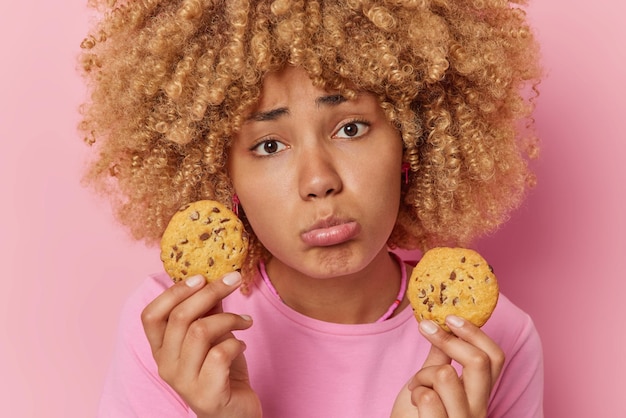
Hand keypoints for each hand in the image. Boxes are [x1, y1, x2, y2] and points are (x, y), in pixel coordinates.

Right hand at [141, 272, 261, 417]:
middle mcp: (165, 365)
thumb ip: (207, 310)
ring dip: (229, 318)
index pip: (151, 315)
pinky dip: (237, 344)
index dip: (173, 292)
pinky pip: (219, 355)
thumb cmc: (222, 370)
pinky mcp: (205, 394)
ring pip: (200, 332)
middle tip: (234, 280)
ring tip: (245, 320)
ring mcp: (183, 382)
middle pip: (180, 317)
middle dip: (211, 292)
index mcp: (161, 349)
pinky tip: (243, 346)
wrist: (235, 411)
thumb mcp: (212, 335)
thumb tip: (212, 275)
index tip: (201, 277)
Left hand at [391, 316, 504, 417]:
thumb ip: (440, 360)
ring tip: (416, 387)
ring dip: (422, 375)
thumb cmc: (415, 417)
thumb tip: (443, 326)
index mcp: (478, 396)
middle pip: (479, 361)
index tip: (450, 316)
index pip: (495, 358)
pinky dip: (414, 392)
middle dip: (449, 339)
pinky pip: (428, 396)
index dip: (475, 332)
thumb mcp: (430, 384)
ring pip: (446, 374)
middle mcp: (478, 411)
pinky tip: (414, 403)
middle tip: (426, 327)